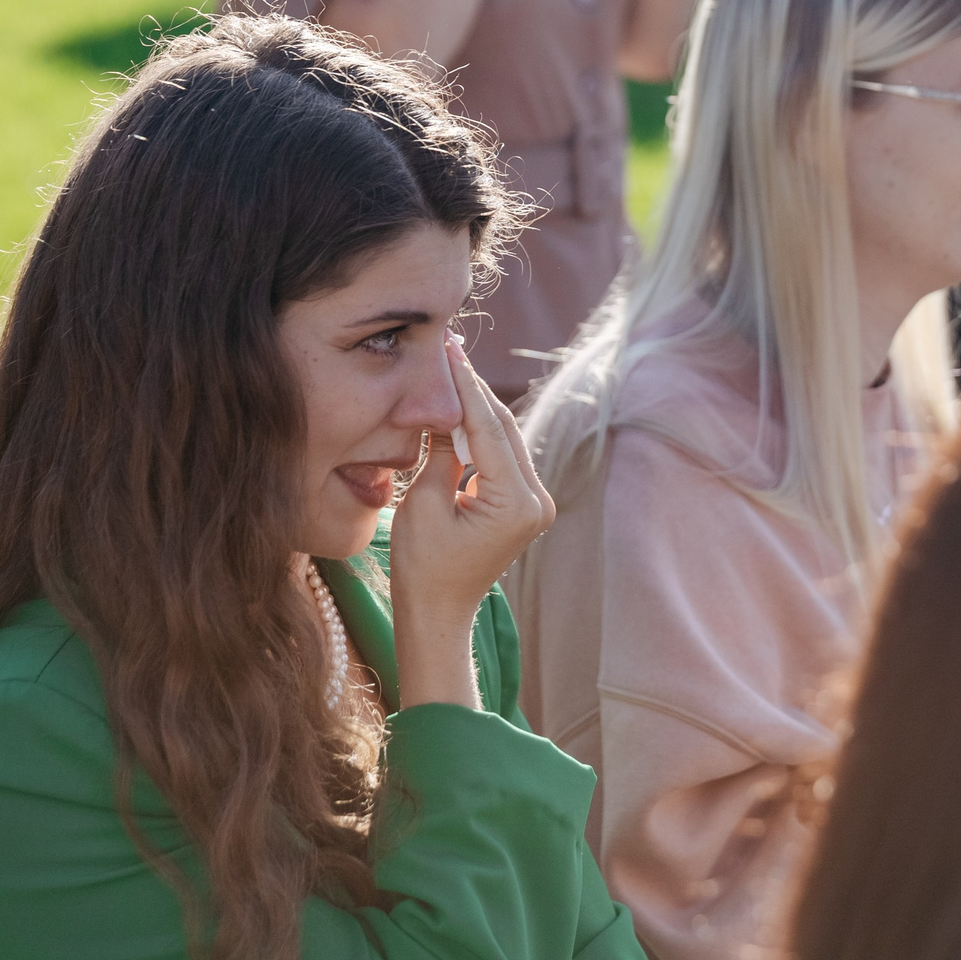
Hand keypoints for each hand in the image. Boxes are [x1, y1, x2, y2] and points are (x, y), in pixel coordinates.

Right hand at [387, 333, 554, 708]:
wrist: (438, 613)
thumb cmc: (423, 567)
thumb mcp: (423, 503)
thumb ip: (440, 451)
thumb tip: (443, 406)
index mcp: (517, 503)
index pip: (489, 428)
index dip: (466, 385)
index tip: (449, 348)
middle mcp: (537, 500)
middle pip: (504, 428)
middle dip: (474, 389)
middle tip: (450, 346)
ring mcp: (536, 503)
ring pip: (505, 438)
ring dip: (478, 407)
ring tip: (452, 365)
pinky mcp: (525, 504)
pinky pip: (503, 456)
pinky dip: (482, 432)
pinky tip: (461, 404)